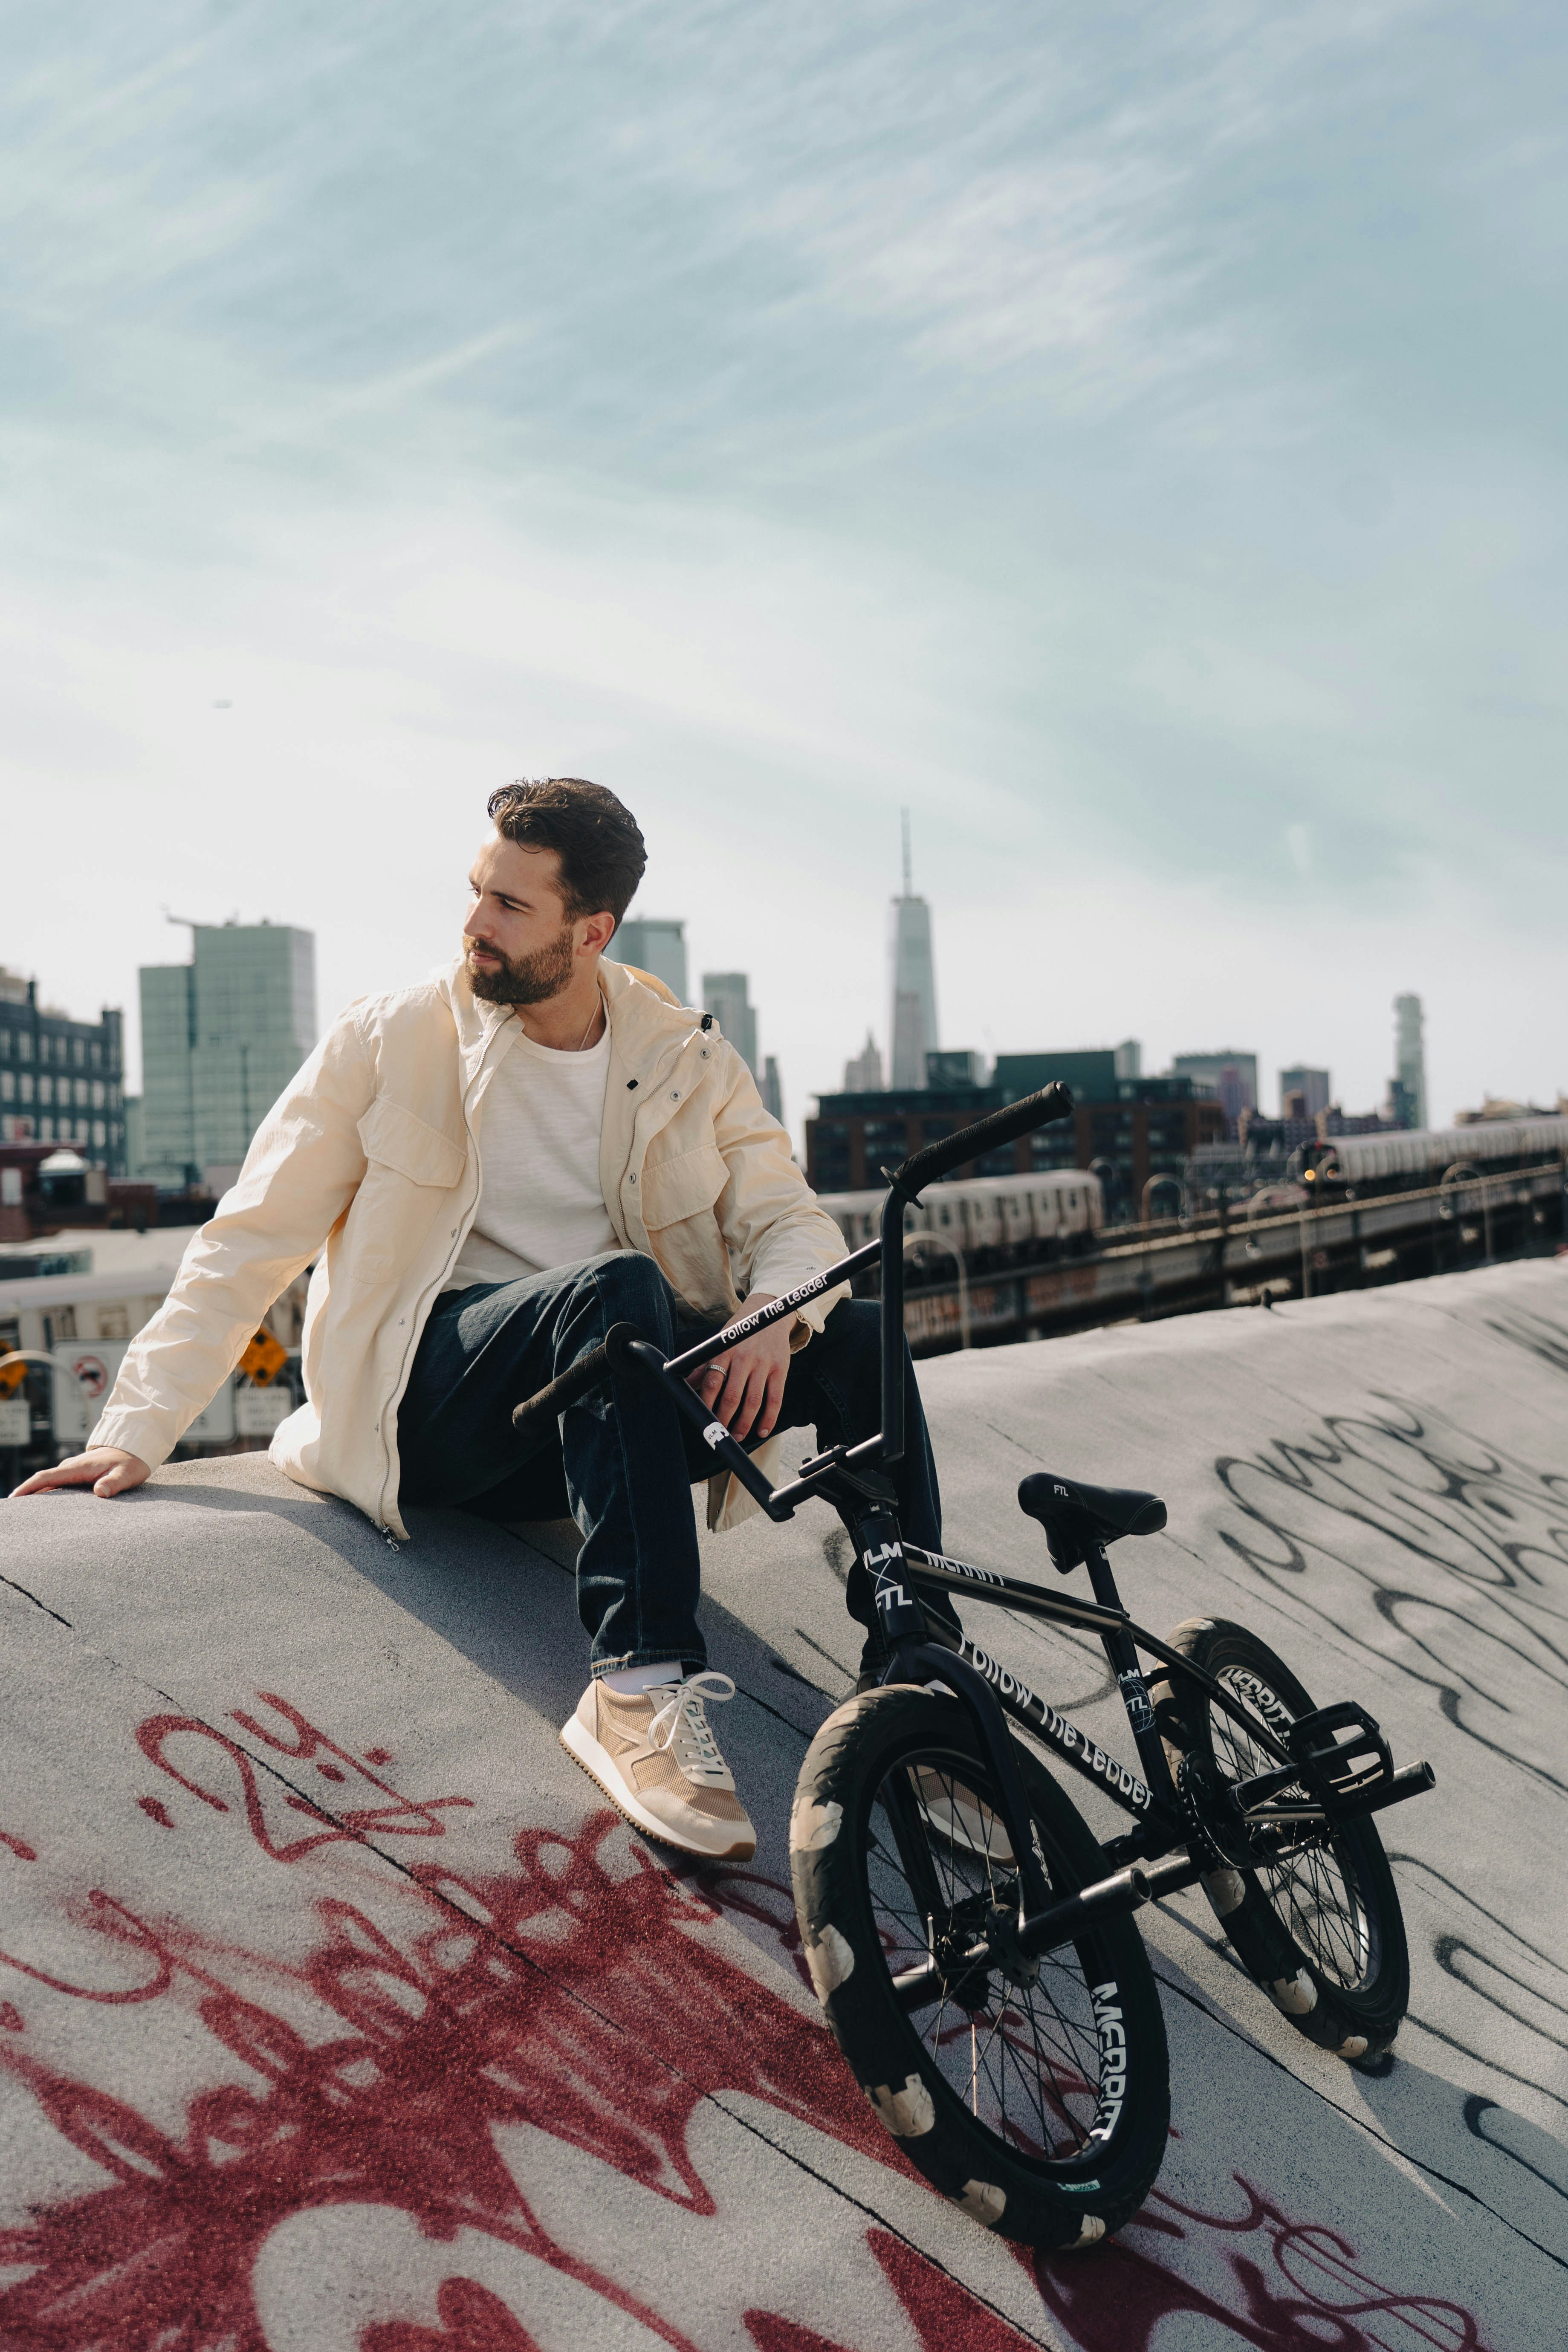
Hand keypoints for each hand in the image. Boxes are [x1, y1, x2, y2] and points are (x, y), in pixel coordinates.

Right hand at [10, 1448, 149, 1499]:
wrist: (136, 1449)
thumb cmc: (131, 1463)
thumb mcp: (127, 1474)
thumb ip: (114, 1483)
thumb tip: (101, 1491)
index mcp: (78, 1468)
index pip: (46, 1477)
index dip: (28, 1488)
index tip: (14, 1499)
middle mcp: (71, 1467)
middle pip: (42, 1481)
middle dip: (26, 1494)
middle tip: (15, 1513)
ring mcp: (73, 1470)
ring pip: (49, 1483)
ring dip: (36, 1494)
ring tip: (25, 1514)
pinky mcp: (77, 1474)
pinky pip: (58, 1483)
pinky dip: (47, 1492)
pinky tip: (44, 1506)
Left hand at [687, 1294, 792, 1444]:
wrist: (768, 1313)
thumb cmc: (740, 1332)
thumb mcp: (720, 1342)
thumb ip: (704, 1364)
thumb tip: (687, 1385)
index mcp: (724, 1351)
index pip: (712, 1381)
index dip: (706, 1403)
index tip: (703, 1418)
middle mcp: (743, 1357)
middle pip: (731, 1396)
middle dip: (724, 1419)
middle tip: (720, 1433)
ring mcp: (763, 1364)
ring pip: (753, 1401)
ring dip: (744, 1423)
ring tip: (737, 1436)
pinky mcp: (780, 1369)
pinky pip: (775, 1399)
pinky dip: (769, 1418)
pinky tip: (762, 1430)